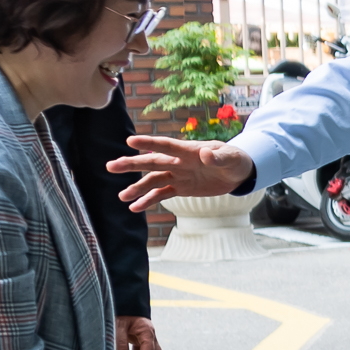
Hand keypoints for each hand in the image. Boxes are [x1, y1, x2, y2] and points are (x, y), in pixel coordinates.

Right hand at [109, 135, 254, 209]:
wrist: (237, 172)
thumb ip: (219, 157)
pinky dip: (148, 200)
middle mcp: (179, 162)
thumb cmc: (236, 160)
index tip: (130, 141)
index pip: (167, 146)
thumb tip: (205, 154)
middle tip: (111, 166)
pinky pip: (161, 194)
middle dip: (132, 164)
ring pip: (153, 180)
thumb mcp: (232, 158)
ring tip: (122, 196)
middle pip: (152, 162)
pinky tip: (135, 207)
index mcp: (189, 150)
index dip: (149, 143)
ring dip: (137, 188)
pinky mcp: (181, 188)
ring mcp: (178, 175)